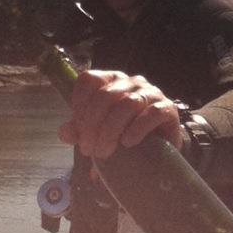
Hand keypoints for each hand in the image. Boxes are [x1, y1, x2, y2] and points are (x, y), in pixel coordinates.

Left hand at [58, 70, 182, 157]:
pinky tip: (128, 144)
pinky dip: (136, 129)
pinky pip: (151, 113)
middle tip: (89, 150)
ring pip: (127, 104)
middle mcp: (131, 82)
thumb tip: (64, 132)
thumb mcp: (99, 133)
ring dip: (111, 130)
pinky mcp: (168, 109)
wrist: (159, 148)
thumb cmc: (125, 135)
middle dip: (92, 126)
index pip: (89, 80)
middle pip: (105, 95)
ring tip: (104, 152)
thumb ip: (81, 130)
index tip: (78, 130)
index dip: (79, 104)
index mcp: (111, 80)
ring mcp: (151, 93)